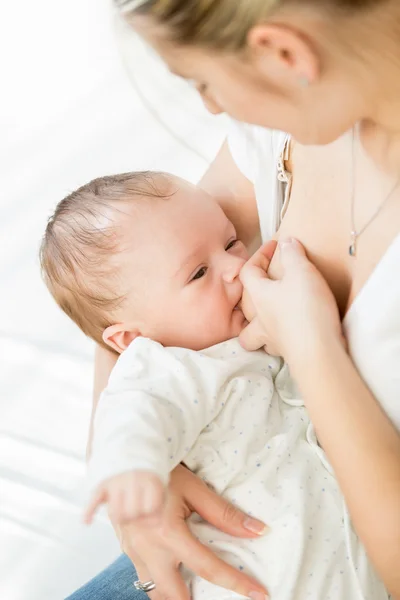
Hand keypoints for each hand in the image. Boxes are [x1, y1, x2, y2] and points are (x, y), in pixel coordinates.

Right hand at [84, 471, 164, 525]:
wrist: (132, 457)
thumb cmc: (146, 482)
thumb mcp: (159, 490)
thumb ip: (158, 508)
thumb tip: (155, 524)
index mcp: (150, 481)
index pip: (151, 508)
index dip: (151, 515)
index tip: (151, 511)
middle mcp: (133, 480)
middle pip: (132, 514)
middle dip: (135, 516)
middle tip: (137, 509)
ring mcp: (116, 482)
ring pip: (115, 513)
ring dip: (119, 517)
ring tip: (124, 510)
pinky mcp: (103, 484)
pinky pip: (93, 500)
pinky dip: (88, 511)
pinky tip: (86, 521)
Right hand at [114, 465, 268, 599]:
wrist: (126, 463)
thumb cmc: (161, 472)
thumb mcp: (194, 488)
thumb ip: (224, 513)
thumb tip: (257, 531)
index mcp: (167, 532)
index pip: (207, 567)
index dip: (236, 582)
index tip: (258, 593)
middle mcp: (149, 549)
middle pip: (174, 595)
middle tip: (216, 599)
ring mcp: (134, 552)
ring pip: (154, 592)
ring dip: (175, 596)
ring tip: (195, 592)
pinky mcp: (127, 549)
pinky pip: (144, 577)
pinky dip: (161, 584)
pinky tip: (174, 574)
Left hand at [239, 238, 343, 365]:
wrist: (318, 352)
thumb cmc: (305, 309)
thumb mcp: (302, 272)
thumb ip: (293, 255)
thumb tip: (286, 243)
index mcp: (259, 296)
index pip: (248, 272)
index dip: (259, 255)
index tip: (275, 246)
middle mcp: (260, 319)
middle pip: (243, 309)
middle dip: (250, 296)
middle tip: (266, 286)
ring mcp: (272, 339)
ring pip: (253, 334)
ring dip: (258, 326)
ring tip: (270, 318)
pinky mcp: (288, 352)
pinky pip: (276, 345)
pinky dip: (279, 339)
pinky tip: (291, 334)